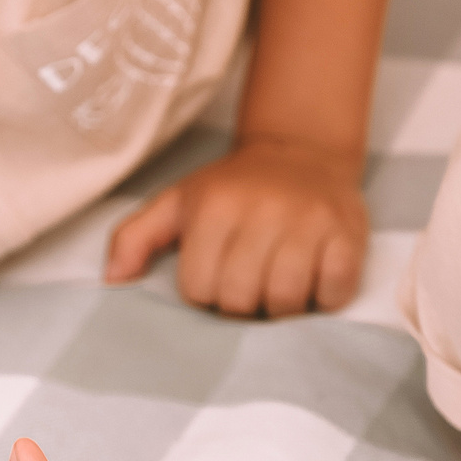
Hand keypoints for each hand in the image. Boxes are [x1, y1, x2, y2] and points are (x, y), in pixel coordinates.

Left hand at [103, 134, 367, 315]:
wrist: (302, 153)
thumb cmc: (233, 189)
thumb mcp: (177, 203)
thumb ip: (134, 238)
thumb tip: (112, 281)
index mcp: (215, 207)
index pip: (200, 289)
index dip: (206, 293)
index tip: (217, 274)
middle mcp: (262, 211)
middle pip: (241, 300)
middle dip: (242, 304)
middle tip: (249, 284)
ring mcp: (309, 223)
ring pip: (286, 301)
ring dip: (281, 306)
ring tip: (278, 284)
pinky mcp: (348, 235)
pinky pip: (333, 292)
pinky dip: (323, 297)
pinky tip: (314, 278)